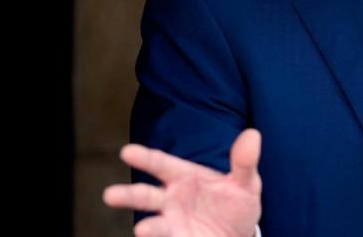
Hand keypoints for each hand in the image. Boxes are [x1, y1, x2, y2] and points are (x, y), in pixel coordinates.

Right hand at [103, 129, 262, 236]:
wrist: (240, 234)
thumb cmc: (236, 202)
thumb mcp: (246, 183)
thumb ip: (244, 162)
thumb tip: (253, 135)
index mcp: (184, 176)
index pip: (161, 164)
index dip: (145, 157)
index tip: (127, 151)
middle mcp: (171, 199)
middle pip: (146, 195)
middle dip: (128, 195)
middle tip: (109, 195)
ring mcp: (171, 223)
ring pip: (152, 223)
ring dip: (146, 227)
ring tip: (142, 229)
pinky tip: (149, 236)